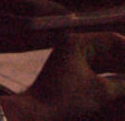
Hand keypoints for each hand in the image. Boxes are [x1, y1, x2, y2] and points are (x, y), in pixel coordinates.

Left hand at [2, 32, 124, 120]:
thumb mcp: (101, 92)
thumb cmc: (67, 100)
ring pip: (106, 59)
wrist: (37, 112)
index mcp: (77, 43)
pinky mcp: (73, 70)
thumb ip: (123, 83)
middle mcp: (74, 45)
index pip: (113, 40)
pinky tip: (124, 83)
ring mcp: (72, 57)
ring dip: (121, 68)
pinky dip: (114, 76)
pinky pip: (99, 68)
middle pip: (110, 48)